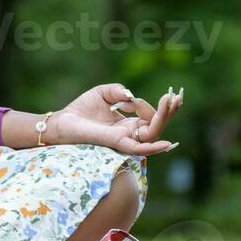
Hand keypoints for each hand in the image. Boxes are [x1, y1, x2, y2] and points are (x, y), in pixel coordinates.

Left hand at [46, 82, 183, 154]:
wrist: (63, 121)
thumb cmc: (82, 109)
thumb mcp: (104, 93)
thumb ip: (119, 91)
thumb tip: (132, 96)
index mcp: (129, 122)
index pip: (151, 116)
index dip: (159, 105)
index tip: (164, 92)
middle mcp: (129, 133)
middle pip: (157, 126)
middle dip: (169, 112)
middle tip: (176, 97)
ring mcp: (124, 138)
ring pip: (151, 135)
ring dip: (163, 119)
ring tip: (171, 103)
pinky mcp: (116, 142)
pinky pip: (137, 148)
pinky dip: (152, 148)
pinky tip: (166, 144)